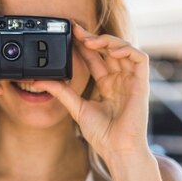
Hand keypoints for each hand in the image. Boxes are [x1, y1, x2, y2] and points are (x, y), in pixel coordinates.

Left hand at [31, 22, 149, 164]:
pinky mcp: (141, 83)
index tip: (68, 33)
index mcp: (106, 85)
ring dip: (107, 40)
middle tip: (75, 30)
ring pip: (123, 49)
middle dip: (92, 37)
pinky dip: (126, 49)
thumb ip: (61, 91)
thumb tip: (40, 80)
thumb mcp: (76, 108)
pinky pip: (139, 59)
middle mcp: (119, 80)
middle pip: (107, 50)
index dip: (83, 44)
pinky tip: (111, 50)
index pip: (94, 57)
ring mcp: (130, 80)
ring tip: (90, 40)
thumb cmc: (102, 134)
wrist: (118, 150)